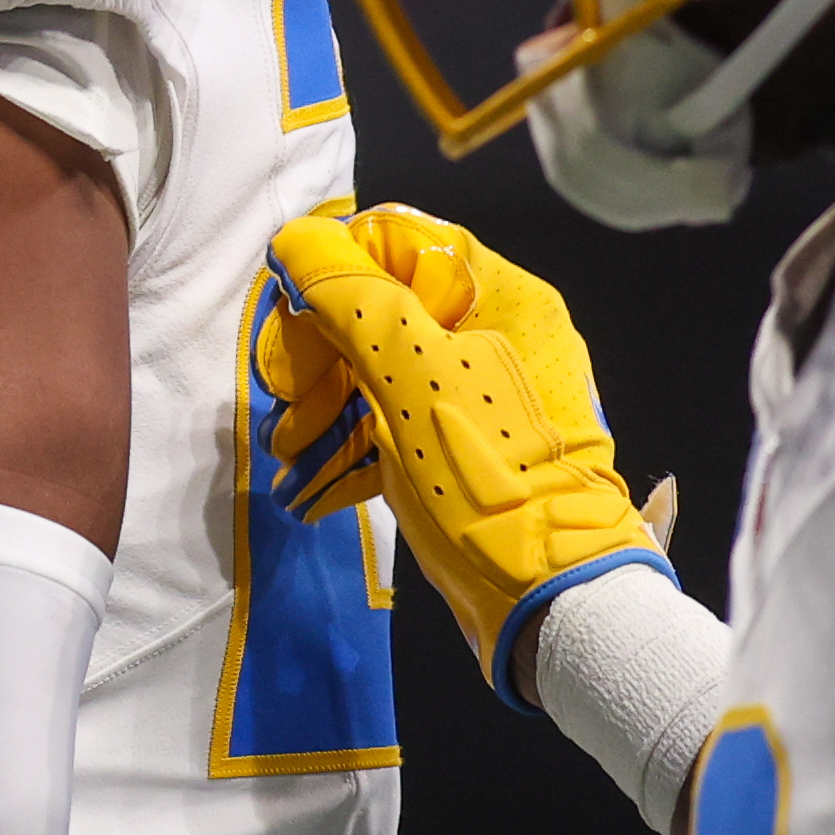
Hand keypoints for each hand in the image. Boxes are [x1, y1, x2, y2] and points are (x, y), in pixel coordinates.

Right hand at [255, 206, 662, 682]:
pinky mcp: (462, 450)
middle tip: (286, 412)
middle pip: (380, 311)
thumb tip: (294, 241)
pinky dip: (350, 453)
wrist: (548, 594)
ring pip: (378, 375)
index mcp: (500, 296)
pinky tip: (311, 492)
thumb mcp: (408, 373)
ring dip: (322, 416)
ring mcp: (479, 395)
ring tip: (289, 463)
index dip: (331, 272)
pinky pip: (394, 427)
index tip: (289, 320)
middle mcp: (494, 334)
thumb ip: (349, 296)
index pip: (397, 243)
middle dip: (318, 361)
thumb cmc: (484, 473)